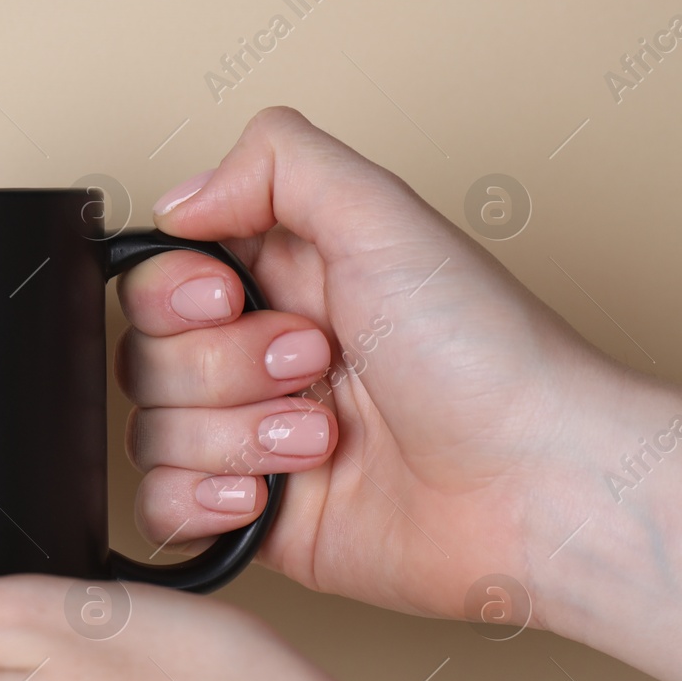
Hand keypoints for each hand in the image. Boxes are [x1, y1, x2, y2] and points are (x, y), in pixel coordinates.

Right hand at [122, 107, 681, 680]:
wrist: (539, 487)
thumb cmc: (486, 356)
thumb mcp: (385, 216)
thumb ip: (276, 163)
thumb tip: (177, 202)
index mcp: (283, 279)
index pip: (155, 278)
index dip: (174, 293)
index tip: (231, 298)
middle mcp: (259, 357)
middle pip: (143, 357)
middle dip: (227, 367)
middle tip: (317, 363)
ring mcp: (252, 440)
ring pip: (150, 434)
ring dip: (237, 435)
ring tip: (324, 437)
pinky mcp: (254, 517)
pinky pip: (160, 508)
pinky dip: (202, 501)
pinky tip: (271, 495)